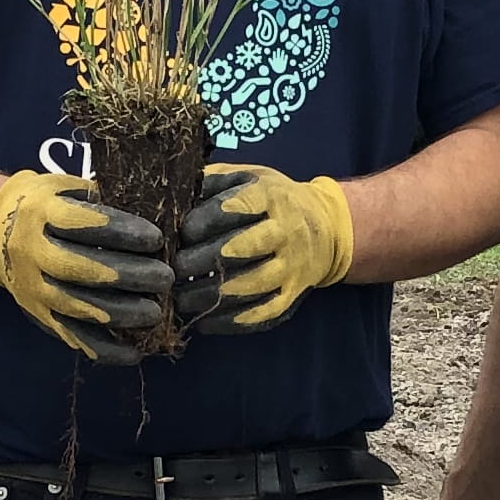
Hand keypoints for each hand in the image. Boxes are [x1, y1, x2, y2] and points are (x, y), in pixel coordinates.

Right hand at [0, 173, 167, 361]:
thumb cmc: (46, 205)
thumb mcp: (65, 190)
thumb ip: (101, 201)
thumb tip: (152, 210)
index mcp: (42, 213)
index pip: (84, 224)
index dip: (122, 232)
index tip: (156, 239)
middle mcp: (32, 251)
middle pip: (80, 268)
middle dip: (128, 275)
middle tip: (165, 278)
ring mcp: (32, 287)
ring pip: (77, 306)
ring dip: (120, 313)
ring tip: (154, 314)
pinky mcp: (37, 313)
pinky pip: (71, 335)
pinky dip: (104, 349)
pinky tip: (134, 352)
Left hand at [174, 165, 355, 335]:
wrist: (327, 227)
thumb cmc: (273, 201)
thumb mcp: (249, 177)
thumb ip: (213, 182)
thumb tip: (175, 195)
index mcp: (272, 197)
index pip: (237, 208)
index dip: (205, 221)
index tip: (182, 233)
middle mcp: (286, 232)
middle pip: (240, 249)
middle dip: (200, 261)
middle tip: (172, 270)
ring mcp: (292, 267)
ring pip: (249, 286)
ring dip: (209, 296)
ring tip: (180, 299)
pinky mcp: (292, 295)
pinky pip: (261, 314)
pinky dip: (230, 321)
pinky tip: (204, 322)